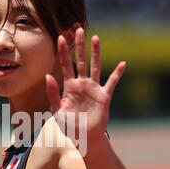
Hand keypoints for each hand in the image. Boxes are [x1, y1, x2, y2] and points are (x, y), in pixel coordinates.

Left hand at [45, 28, 125, 149]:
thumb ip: (52, 94)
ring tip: (96, 38)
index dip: (62, 52)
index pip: (65, 65)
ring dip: (96, 53)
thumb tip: (47, 75)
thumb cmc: (69, 127)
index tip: (59, 37)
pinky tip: (122, 64)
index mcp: (69, 87)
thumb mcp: (57, 111)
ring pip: (95, 66)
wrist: (84, 139)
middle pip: (80, 61)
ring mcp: (93, 89)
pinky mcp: (104, 96)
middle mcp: (82, 84)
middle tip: (78, 29)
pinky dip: (117, 74)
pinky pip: (111, 83)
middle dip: (79, 45)